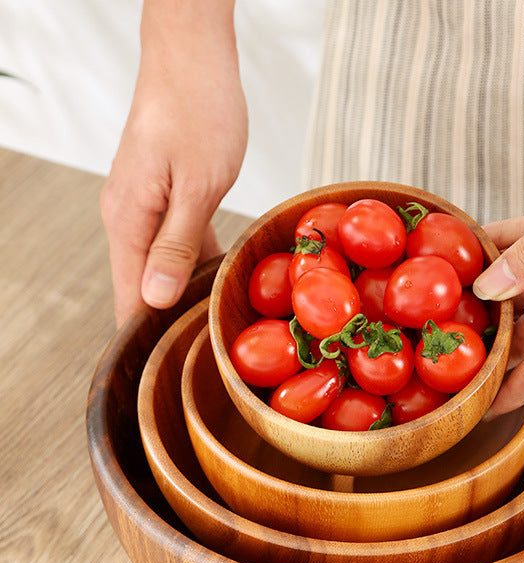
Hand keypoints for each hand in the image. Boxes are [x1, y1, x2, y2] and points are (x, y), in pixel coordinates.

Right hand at [100, 2, 246, 325]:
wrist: (191, 57)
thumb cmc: (198, 110)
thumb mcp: (197, 185)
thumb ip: (175, 244)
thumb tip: (154, 297)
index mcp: (129, 221)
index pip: (130, 297)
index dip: (149, 336)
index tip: (173, 368)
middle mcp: (127, 218)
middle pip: (143, 287)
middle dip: (170, 321)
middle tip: (208, 349)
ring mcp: (143, 207)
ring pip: (160, 266)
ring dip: (184, 292)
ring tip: (217, 322)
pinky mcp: (161, 196)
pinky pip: (174, 242)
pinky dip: (194, 262)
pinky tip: (219, 276)